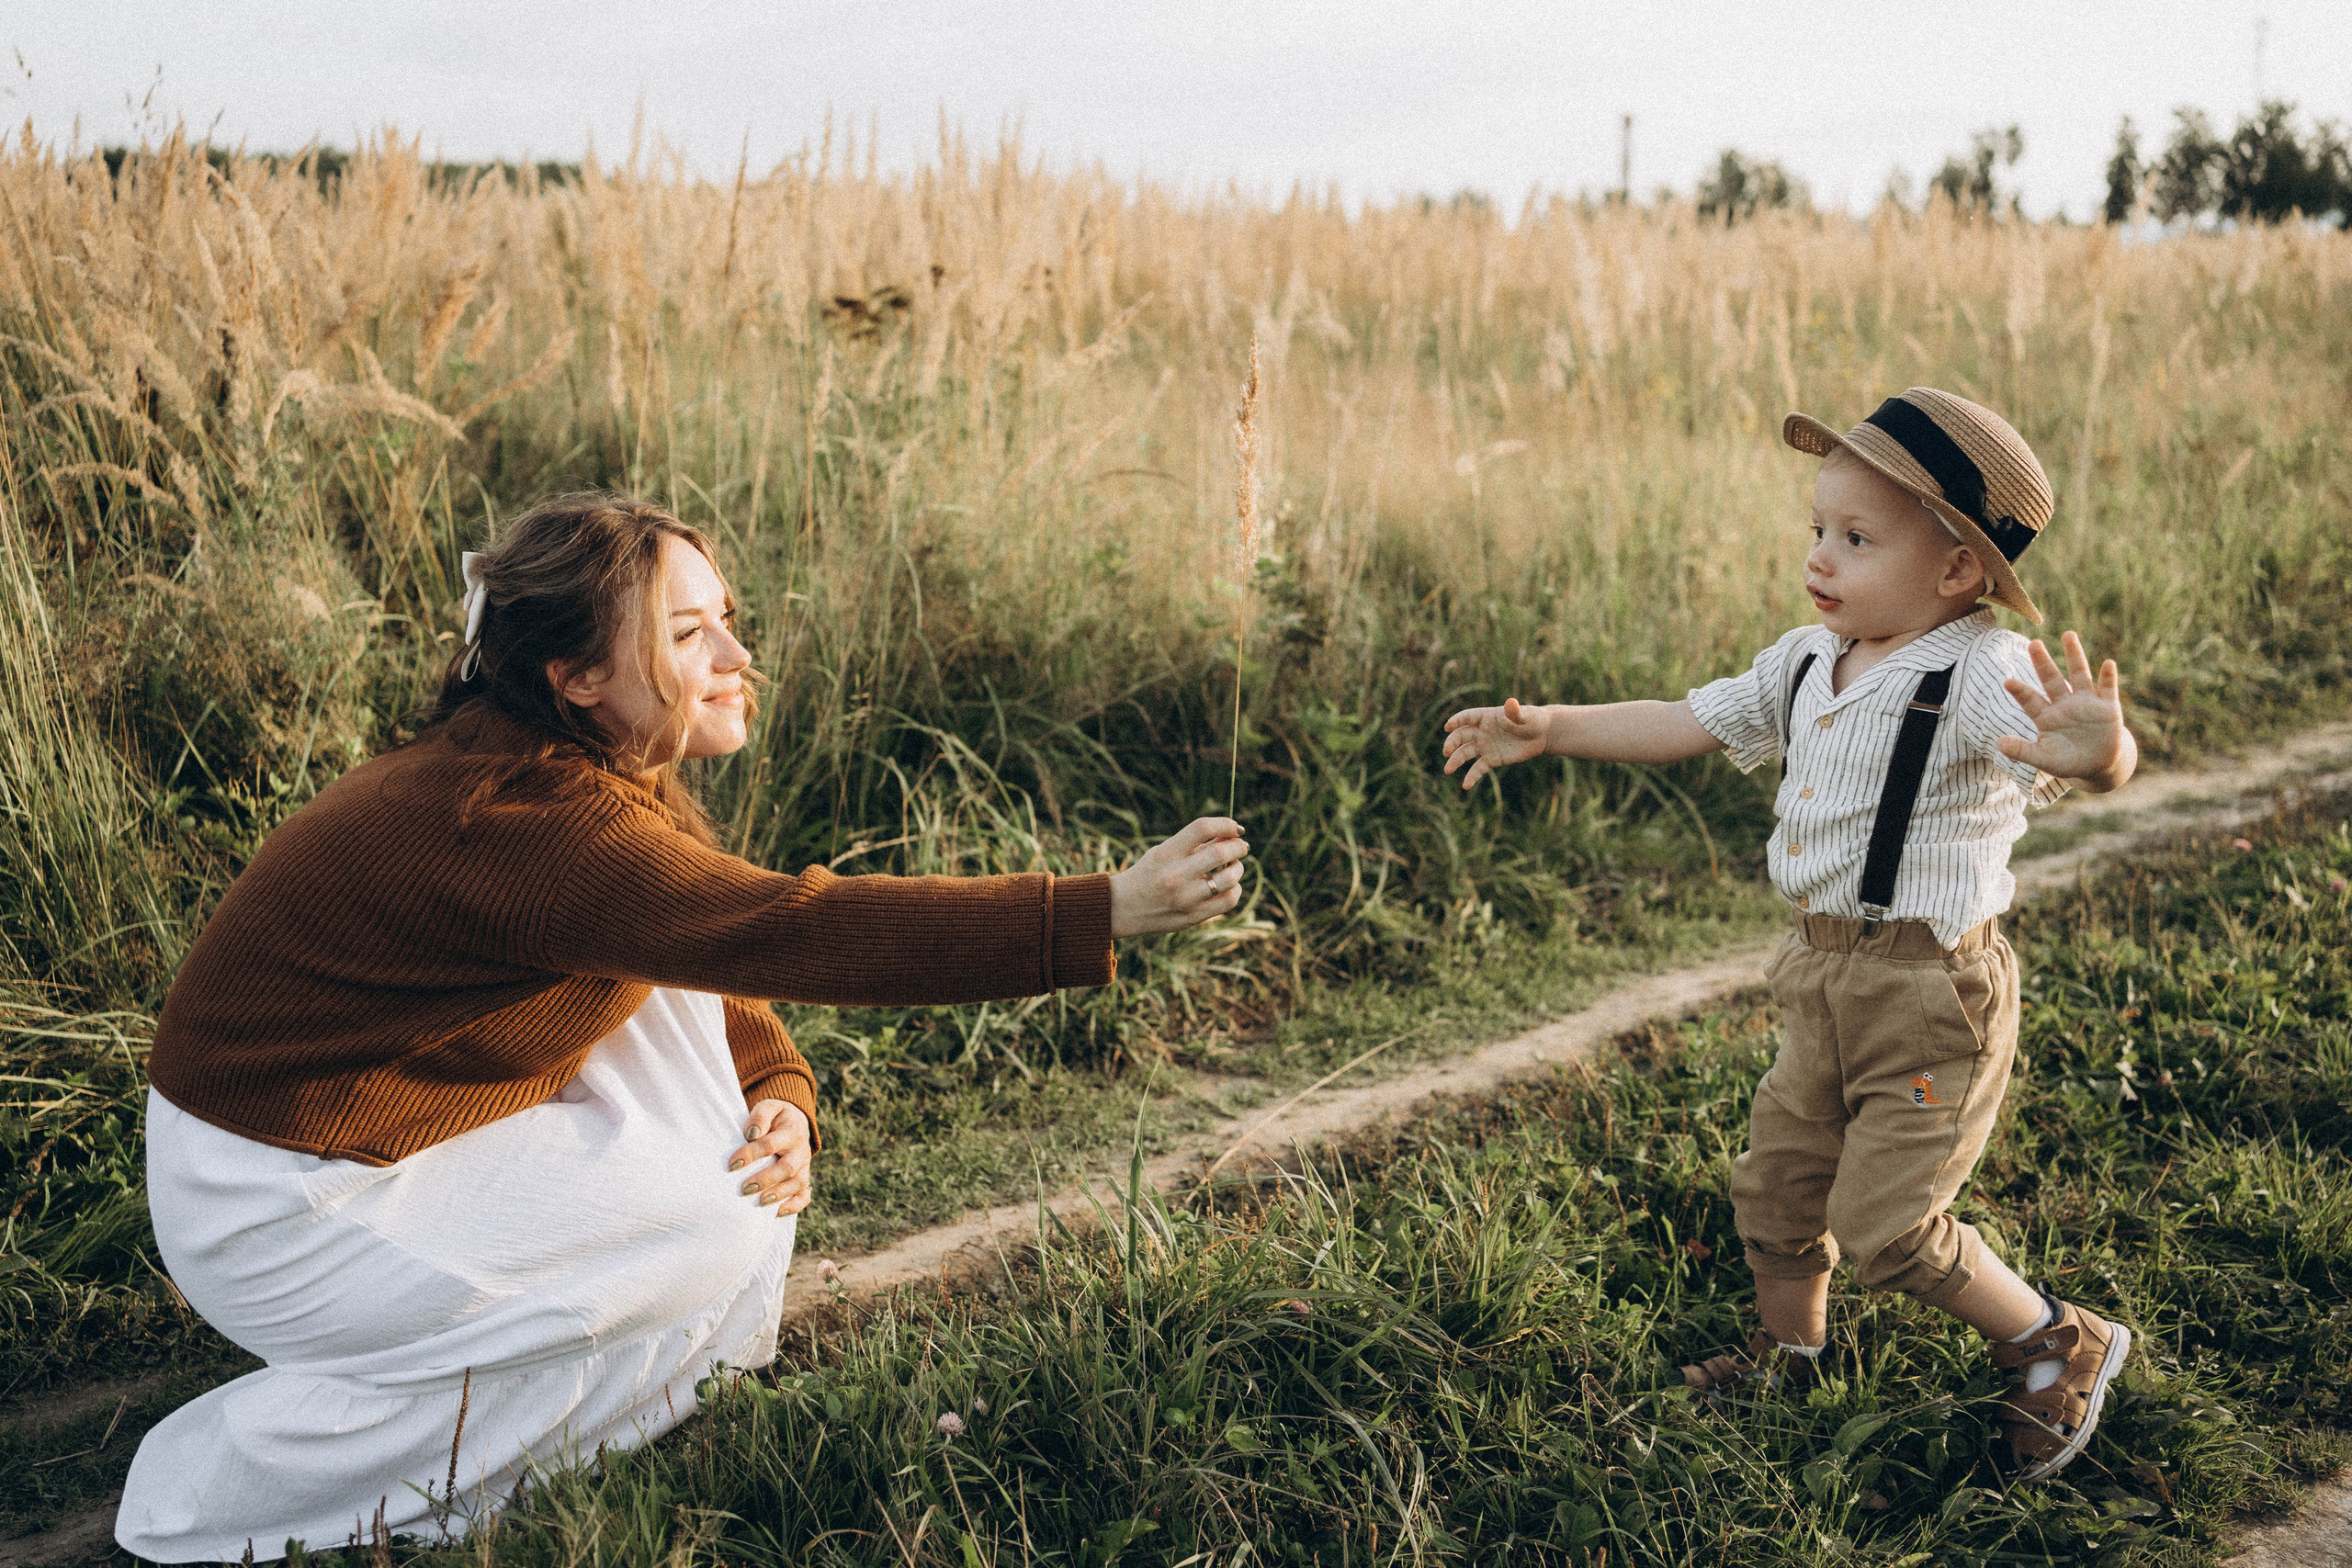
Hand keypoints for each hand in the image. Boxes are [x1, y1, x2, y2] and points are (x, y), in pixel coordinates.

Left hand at [728, 1099, 812, 1215]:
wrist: (794, 1121)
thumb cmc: (774, 1116)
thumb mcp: (768, 1107)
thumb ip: (760, 1117)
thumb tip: (751, 1135)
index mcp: (792, 1131)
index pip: (770, 1144)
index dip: (751, 1154)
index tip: (732, 1164)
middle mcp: (801, 1150)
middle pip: (787, 1168)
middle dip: (765, 1180)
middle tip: (745, 1189)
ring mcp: (804, 1166)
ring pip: (798, 1183)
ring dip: (779, 1194)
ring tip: (760, 1203)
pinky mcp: (804, 1178)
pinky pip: (805, 1195)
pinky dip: (795, 1205)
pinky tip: (778, 1213)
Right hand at [1108, 817, 1248, 936]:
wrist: (1122, 908)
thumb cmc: (1148, 874)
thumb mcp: (1163, 852)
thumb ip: (1194, 845)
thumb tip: (1231, 836)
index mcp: (1166, 853)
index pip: (1202, 828)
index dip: (1226, 824)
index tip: (1235, 828)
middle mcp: (1175, 875)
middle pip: (1220, 853)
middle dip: (1238, 847)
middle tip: (1241, 846)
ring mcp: (1184, 899)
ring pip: (1229, 879)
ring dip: (1238, 868)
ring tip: (1234, 866)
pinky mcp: (1192, 917)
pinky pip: (1228, 902)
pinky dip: (1236, 890)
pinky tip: (1231, 885)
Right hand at [1441, 698, 1549, 789]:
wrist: (1542, 735)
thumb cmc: (1532, 719)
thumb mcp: (1525, 715)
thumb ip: (1515, 712)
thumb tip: (1510, 703)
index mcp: (1486, 717)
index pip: (1467, 717)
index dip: (1457, 721)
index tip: (1448, 727)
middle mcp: (1482, 731)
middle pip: (1461, 736)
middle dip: (1452, 743)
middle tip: (1446, 752)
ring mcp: (1485, 746)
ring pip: (1465, 753)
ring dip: (1455, 761)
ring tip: (1447, 770)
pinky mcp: (1492, 759)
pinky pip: (1478, 768)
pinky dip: (1471, 777)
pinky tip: (1466, 786)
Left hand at [1996, 631, 2132, 786]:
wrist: (2098, 765)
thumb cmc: (2067, 760)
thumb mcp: (2044, 758)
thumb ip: (2022, 751)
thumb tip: (1998, 743)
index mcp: (2046, 716)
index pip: (2030, 700)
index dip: (2020, 692)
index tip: (2007, 681)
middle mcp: (2064, 704)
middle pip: (2051, 679)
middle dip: (2043, 663)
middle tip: (2033, 644)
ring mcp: (2086, 703)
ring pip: (2079, 675)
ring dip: (2074, 655)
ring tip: (2067, 634)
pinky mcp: (2107, 708)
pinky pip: (2108, 689)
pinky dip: (2108, 677)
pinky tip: (2107, 664)